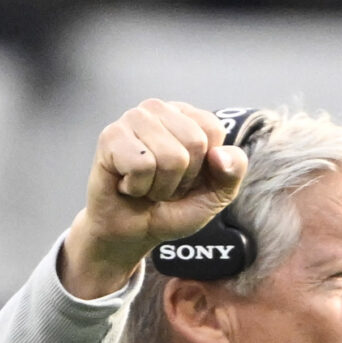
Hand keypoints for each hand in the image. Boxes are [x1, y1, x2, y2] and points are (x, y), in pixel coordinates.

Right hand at [61, 99, 249, 300]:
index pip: (213, 130)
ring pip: (169, 156)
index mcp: (187, 115)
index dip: (203, 167)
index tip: (184, 178)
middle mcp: (159, 109)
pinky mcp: (110, 136)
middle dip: (180, 178)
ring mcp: (133, 119)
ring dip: (158, 185)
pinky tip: (126, 184)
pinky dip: (136, 186)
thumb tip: (219, 155)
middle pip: (194, 143)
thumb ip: (231, 173)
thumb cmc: (170, 208)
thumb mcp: (214, 195)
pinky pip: (141, 165)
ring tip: (144, 185)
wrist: (130, 233)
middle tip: (160, 184)